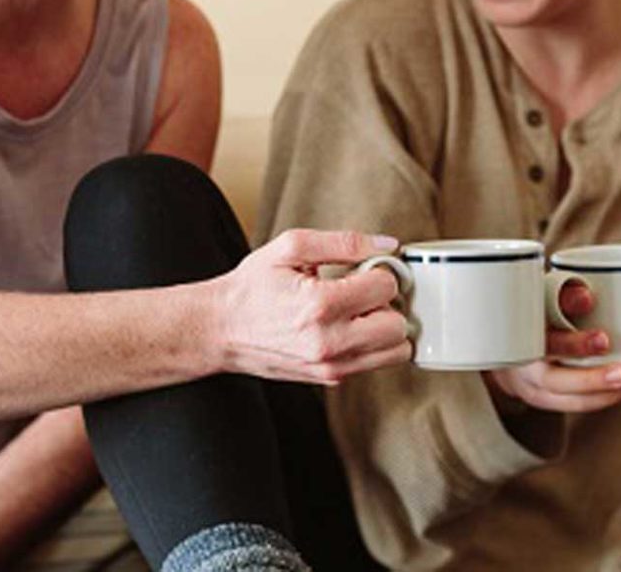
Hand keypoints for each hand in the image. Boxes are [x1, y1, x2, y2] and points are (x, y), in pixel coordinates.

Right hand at [217, 229, 413, 383]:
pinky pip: (375, 363)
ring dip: (385, 328)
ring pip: (395, 351)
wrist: (221, 330)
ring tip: (359, 311)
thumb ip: (343, 242)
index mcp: (320, 304)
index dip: (379, 271)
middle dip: (387, 303)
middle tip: (364, 291)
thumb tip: (387, 245)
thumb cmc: (252, 287)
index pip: (386, 287)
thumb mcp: (291, 248)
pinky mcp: (329, 378)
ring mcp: (330, 365)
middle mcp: (329, 342)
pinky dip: (371, 345)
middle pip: (399, 326)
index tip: (363, 269)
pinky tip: (348, 327)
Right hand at [484, 279, 620, 412]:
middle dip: (592, 380)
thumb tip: (588, 298)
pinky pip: (576, 405)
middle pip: (557, 381)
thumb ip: (565, 295)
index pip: (546, 345)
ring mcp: (534, 389)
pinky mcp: (547, 400)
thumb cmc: (529, 315)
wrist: (505, 342)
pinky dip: (604, 399)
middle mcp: (525, 369)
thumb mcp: (541, 297)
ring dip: (604, 394)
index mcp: (522, 339)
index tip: (604, 339)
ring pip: (569, 400)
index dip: (575, 344)